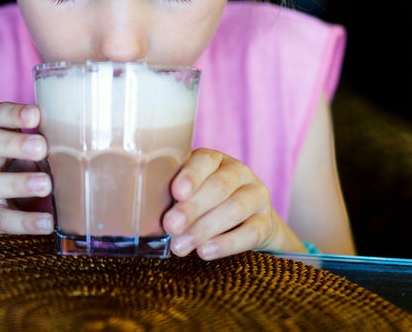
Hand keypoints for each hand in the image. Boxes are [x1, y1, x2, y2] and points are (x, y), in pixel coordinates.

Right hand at [0, 102, 53, 235]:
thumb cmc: (17, 174)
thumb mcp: (29, 157)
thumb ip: (46, 148)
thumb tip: (85, 142)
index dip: (12, 113)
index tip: (35, 115)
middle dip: (11, 143)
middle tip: (41, 148)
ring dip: (16, 182)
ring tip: (45, 185)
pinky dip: (23, 221)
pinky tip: (46, 222)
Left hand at [162, 149, 298, 259]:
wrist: (248, 220)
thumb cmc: (204, 203)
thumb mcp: (189, 192)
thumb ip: (174, 196)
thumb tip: (145, 212)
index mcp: (215, 160)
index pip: (205, 160)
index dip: (191, 175)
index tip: (176, 193)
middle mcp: (240, 172)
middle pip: (219, 186)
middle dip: (192, 208)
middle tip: (170, 226)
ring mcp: (257, 195)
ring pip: (235, 208)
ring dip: (205, 228)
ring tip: (181, 245)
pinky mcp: (267, 222)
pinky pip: (250, 233)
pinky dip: (226, 244)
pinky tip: (205, 252)